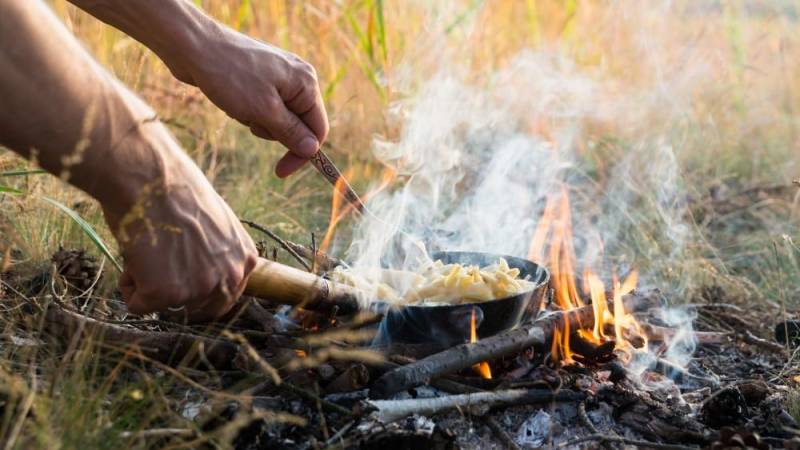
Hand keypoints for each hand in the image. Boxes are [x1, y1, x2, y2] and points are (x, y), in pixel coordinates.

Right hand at [102, 131, 257, 320]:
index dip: (195, 288)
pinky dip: (128, 286)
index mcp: (245, 258)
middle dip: (173, 292)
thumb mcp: (214, 224)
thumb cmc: (175, 191)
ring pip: (164, 305)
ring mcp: (200, 288)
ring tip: (148, 246)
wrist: (150, 176)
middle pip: (195, 308)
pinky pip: (138, 305)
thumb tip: (198, 271)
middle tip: (157, 262)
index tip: (178, 276)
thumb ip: (216, 252)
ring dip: (148, 283)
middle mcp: (230, 277)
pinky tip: (133, 255)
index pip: (224, 296)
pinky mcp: (167, 295)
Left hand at [173, 26, 328, 177]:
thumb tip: (313, 150)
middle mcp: (297, 78)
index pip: (318, 129)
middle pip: (298, 125)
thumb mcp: (264, 110)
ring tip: (238, 105)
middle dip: (273, 131)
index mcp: (306, 83)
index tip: (281, 171)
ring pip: (277, 119)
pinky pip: (262, 108)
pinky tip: (232, 100)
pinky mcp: (259, 80)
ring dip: (257, 122)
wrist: (192, 46)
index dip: (302, 153)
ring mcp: (277, 78)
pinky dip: (248, 112)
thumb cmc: (230, 75)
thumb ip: (291, 132)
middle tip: (250, 117)